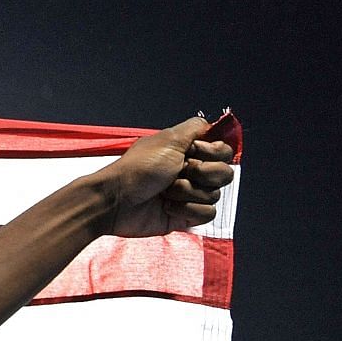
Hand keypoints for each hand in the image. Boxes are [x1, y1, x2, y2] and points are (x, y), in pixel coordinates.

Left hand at [99, 116, 236, 238]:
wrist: (116, 201)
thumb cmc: (138, 169)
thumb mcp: (168, 139)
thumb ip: (196, 128)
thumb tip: (214, 124)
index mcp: (189, 152)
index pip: (224, 151)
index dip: (213, 153)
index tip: (191, 153)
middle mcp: (192, 173)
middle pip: (225, 174)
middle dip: (201, 174)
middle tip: (175, 174)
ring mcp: (189, 195)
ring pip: (215, 195)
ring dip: (188, 192)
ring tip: (165, 192)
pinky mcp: (185, 216)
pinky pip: (207, 214)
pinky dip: (188, 210)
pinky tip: (167, 207)